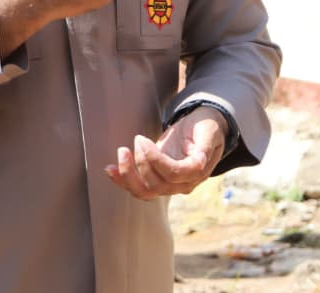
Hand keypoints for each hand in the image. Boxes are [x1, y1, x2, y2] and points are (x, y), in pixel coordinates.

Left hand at [104, 108, 225, 199]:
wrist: (202, 131)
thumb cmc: (206, 128)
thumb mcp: (210, 131)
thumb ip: (206, 145)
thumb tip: (199, 161)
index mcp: (197, 172)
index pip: (173, 173)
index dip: (154, 160)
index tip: (142, 140)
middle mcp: (183, 184)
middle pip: (156, 184)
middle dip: (141, 161)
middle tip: (138, 139)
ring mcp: (169, 186)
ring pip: (144, 191)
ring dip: (128, 176)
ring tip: (120, 153)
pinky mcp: (157, 182)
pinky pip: (138, 188)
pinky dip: (122, 181)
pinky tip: (110, 169)